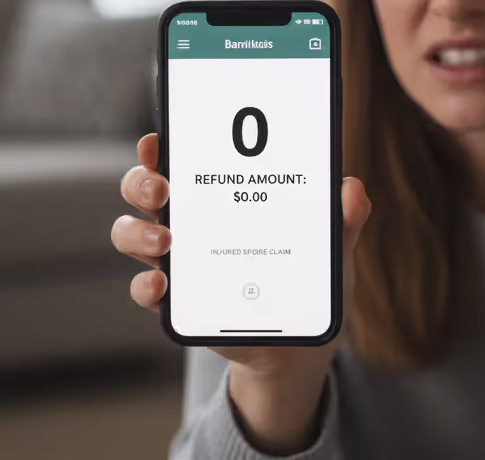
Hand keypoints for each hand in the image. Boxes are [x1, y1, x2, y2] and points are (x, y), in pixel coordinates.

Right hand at [112, 134, 371, 452]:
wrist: (301, 344)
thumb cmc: (310, 280)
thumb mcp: (333, 247)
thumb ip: (345, 218)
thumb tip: (352, 188)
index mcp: (224, 196)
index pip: (184, 159)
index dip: (161, 146)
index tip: (159, 141)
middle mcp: (192, 222)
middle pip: (144, 189)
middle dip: (142, 182)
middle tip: (163, 190)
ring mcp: (181, 262)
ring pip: (132, 234)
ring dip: (138, 234)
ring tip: (166, 243)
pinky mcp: (179, 302)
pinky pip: (144, 290)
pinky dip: (146, 287)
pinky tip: (163, 286)